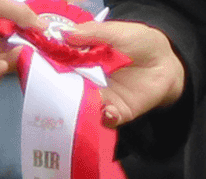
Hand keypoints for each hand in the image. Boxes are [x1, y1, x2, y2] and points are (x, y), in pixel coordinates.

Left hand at [0, 0, 41, 84]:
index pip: (9, 36)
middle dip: (19, 54)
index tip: (41, 45)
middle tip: (34, 55)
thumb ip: (20, 14)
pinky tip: (0, 66)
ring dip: (8, 63)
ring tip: (20, 58)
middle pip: (3, 53)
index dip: (24, 40)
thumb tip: (44, 25)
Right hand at [58, 21, 184, 125]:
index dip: (52, 65)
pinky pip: (108, 119)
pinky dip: (106, 117)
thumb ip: (92, 33)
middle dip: (60, 90)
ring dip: (80, 106)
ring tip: (79, 101)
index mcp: (84, 59)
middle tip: (53, 88)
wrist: (165, 61)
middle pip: (69, 88)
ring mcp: (103, 98)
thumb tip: (65, 34)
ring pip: (85, 106)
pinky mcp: (119, 111)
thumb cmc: (138, 41)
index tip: (41, 63)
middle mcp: (89, 80)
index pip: (62, 64)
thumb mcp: (114, 31)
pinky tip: (107, 110)